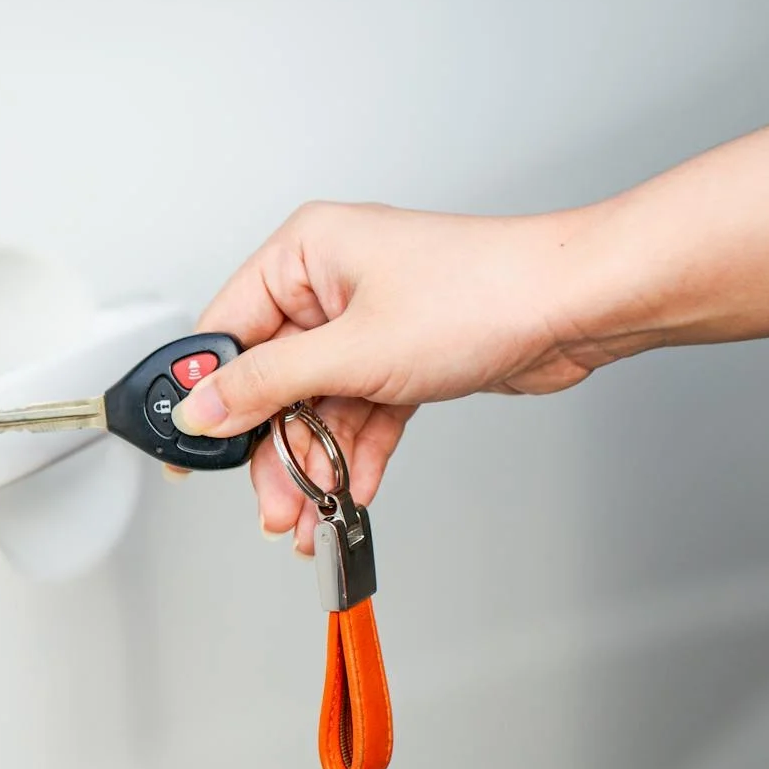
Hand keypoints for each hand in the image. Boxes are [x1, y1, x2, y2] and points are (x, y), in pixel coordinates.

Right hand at [174, 201, 629, 553]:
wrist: (575, 307)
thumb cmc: (482, 294)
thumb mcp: (353, 351)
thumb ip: (267, 385)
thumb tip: (203, 408)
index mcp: (306, 252)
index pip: (229, 329)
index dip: (209, 396)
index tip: (193, 451)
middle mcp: (333, 282)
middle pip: (273, 379)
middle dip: (274, 449)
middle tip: (271, 504)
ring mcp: (371, 322)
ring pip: (319, 405)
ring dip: (316, 464)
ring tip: (311, 516)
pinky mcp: (405, 356)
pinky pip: (361, 412)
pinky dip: (356, 453)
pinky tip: (353, 491)